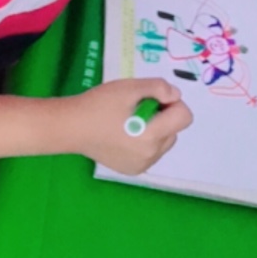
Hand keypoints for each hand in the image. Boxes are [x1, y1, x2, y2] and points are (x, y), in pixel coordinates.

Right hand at [62, 78, 191, 173]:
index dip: (173, 104)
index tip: (153, 99)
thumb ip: (159, 88)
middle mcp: (150, 155)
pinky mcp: (133, 170)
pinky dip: (146, 142)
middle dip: (162, 117)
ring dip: (156, 130)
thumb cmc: (99, 104)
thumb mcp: (130, 87)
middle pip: (175, 130)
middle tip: (137, 109)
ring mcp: (142, 165)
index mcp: (151, 135)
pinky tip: (125, 135)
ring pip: (165, 142)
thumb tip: (175, 96)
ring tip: (130, 123)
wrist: (71, 127)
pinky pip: (152, 153)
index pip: (184, 117)